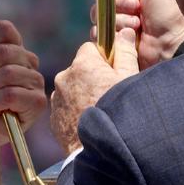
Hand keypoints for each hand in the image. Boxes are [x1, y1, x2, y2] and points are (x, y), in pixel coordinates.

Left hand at [50, 27, 139, 152]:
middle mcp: (64, 77)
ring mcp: (57, 99)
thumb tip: (124, 32)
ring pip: (71, 89)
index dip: (104, 59)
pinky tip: (88, 123)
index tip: (113, 72)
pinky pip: (65, 108)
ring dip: (82, 95)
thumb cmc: (120, 113)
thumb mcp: (130, 79)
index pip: (91, 49)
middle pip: (80, 69)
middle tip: (108, 95)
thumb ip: (125, 53)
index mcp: (83, 64)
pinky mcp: (53, 118)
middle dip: (92, 77)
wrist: (101, 152)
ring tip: (99, 112)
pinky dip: (75, 112)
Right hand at [91, 0, 183, 69]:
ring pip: (99, 12)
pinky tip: (131, 36)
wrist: (173, 43)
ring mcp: (118, 18)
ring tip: (137, 24)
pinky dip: (114, 33)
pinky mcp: (114, 37)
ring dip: (119, 19)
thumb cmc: (170, 10)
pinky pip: (98, 31)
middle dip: (119, 1)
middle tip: (137, 6)